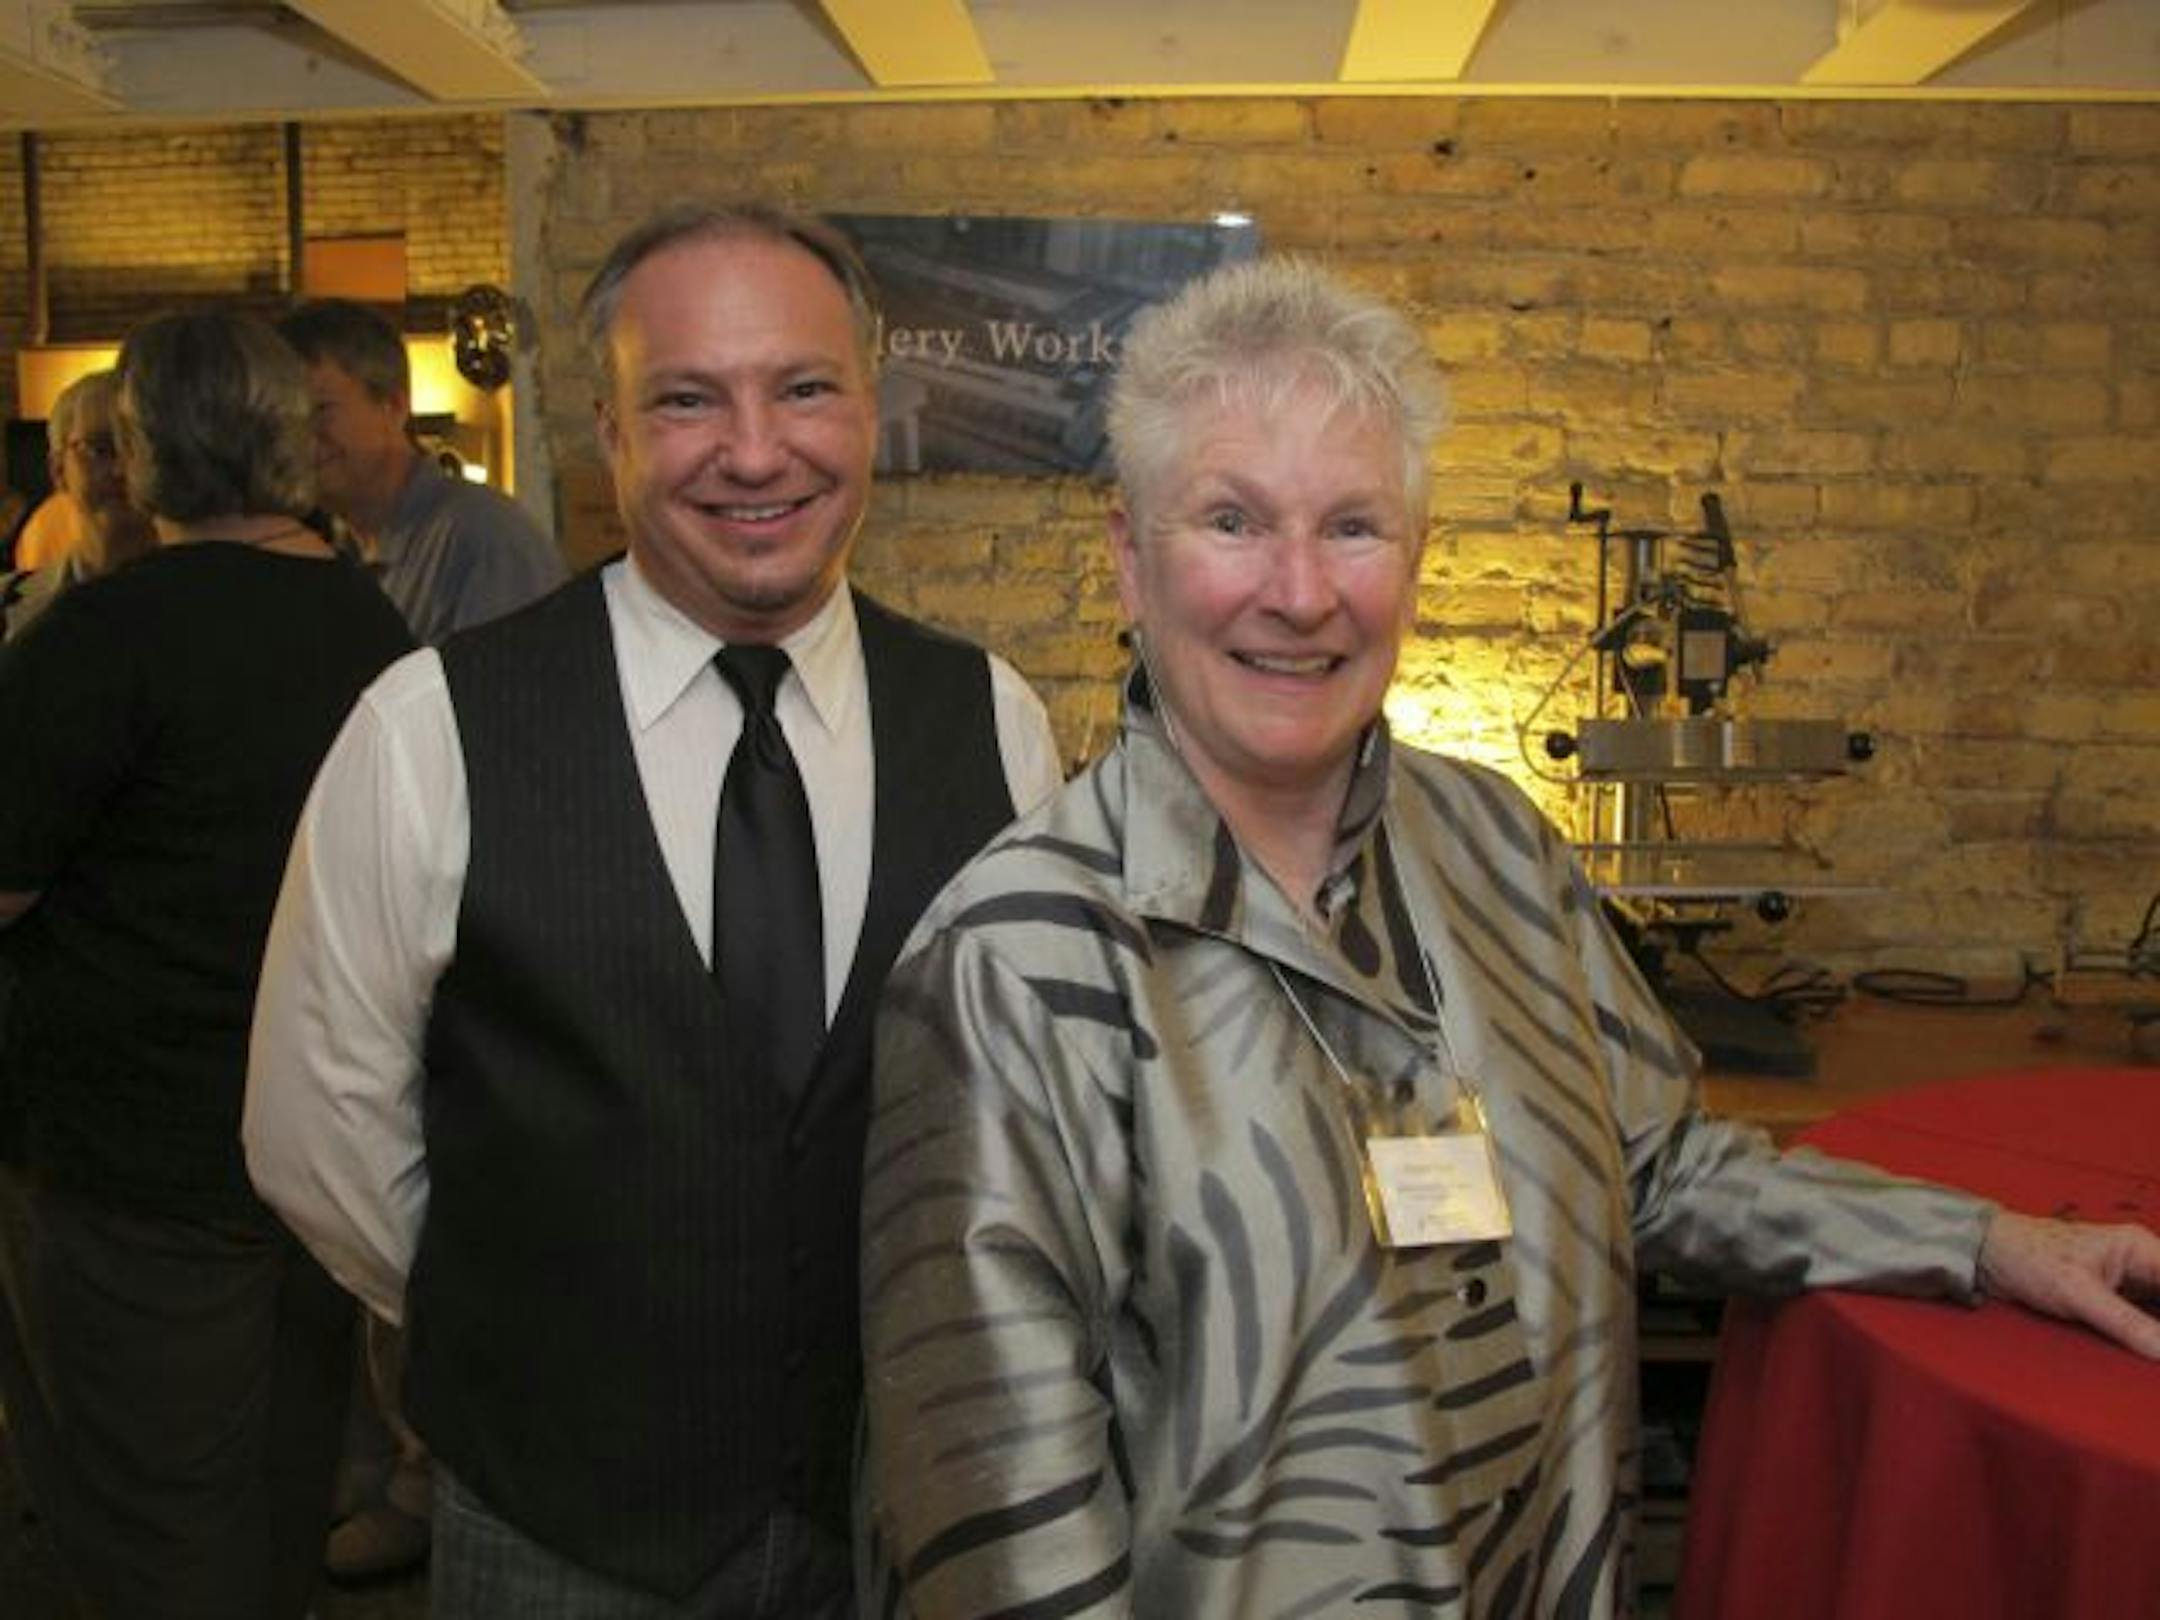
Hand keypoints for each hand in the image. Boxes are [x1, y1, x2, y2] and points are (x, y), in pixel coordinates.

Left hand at [1977, 1210, 2159, 1357]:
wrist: (1987, 1254)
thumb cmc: (2028, 1258)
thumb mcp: (2078, 1293)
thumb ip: (2126, 1323)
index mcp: (2140, 1249)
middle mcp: (2142, 1262)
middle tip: (2159, 1351)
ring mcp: (2131, 1281)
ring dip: (2159, 1331)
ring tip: (2155, 1354)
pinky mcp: (2115, 1297)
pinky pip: (2149, 1318)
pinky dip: (2154, 1334)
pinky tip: (2151, 1351)